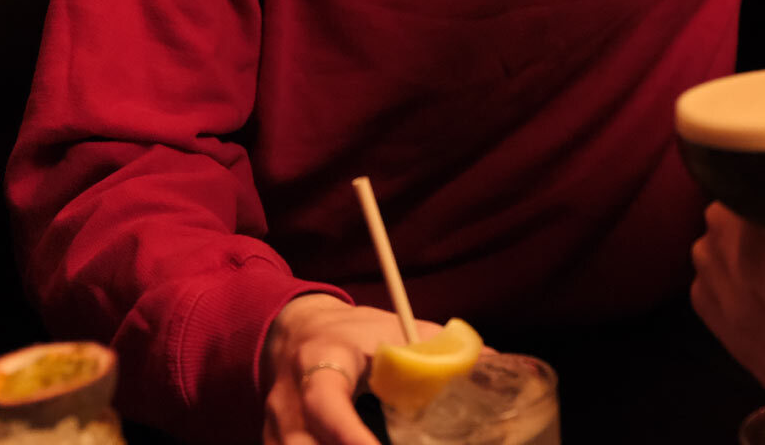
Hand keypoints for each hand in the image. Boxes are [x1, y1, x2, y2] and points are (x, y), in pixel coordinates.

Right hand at [260, 294, 442, 444]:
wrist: (295, 333)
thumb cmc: (350, 334)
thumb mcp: (388, 331)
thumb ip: (435, 349)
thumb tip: (490, 361)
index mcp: (319, 361)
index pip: (325, 402)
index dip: (349, 435)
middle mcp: (288, 399)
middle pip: (301, 444)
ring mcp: (275, 427)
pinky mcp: (274, 443)